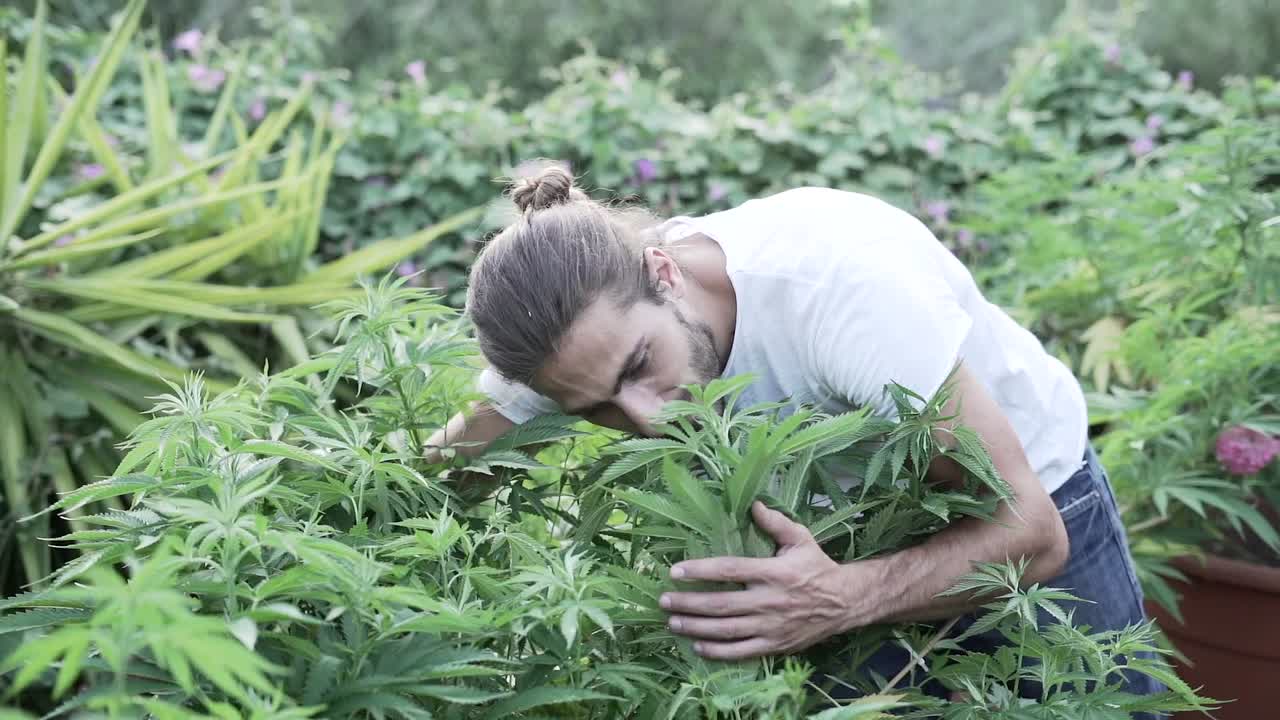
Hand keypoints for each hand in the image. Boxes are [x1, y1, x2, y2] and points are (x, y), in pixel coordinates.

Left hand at [660, 501, 876, 659]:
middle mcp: (769, 600)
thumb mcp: (801, 539)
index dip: (700, 571)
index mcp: (773, 572)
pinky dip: (718, 651)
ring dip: (696, 627)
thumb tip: (753, 504)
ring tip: (673, 622)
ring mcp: (771, 626)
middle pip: (721, 604)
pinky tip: (698, 646)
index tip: (676, 571)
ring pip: (726, 630)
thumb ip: (775, 523)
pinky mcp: (775, 645)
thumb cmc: (818, 567)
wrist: (845, 602)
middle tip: (664, 600)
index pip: (730, 570)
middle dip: (689, 603)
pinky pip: (742, 651)